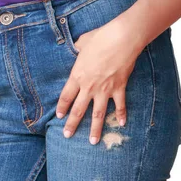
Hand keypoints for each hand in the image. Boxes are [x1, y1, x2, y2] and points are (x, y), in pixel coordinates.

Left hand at [55, 21, 143, 144]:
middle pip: (78, 110)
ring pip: (97, 114)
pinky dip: (121, 115)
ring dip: (95, 128)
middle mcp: (89, 86)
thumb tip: (75, 48)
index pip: (66, 96)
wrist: (121, 39)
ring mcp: (105, 89)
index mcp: (77, 76)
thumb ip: (76, 49)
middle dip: (72, 124)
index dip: (62, 108)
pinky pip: (120, 105)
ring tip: (93, 141)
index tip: (59, 117)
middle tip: (67, 135)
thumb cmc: (100, 38)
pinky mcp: (119, 88)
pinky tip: (121, 124)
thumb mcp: (81, 42)